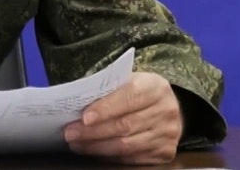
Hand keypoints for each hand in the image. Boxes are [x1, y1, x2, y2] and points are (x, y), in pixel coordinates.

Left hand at [63, 72, 182, 164]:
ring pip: (127, 145)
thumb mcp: (129, 81)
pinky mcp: (166, 152)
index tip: (84, 117)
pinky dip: (110, 156)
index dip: (105, 108)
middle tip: (70, 133)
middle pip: (125, 125)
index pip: (129, 97)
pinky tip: (94, 151)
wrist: (168, 108)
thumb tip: (78, 104)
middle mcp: (165, 110)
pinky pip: (132, 158)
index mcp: (155, 87)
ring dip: (97, 146)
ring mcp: (167, 133)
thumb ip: (109, 89)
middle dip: (93, 131)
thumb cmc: (140, 92)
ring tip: (77, 144)